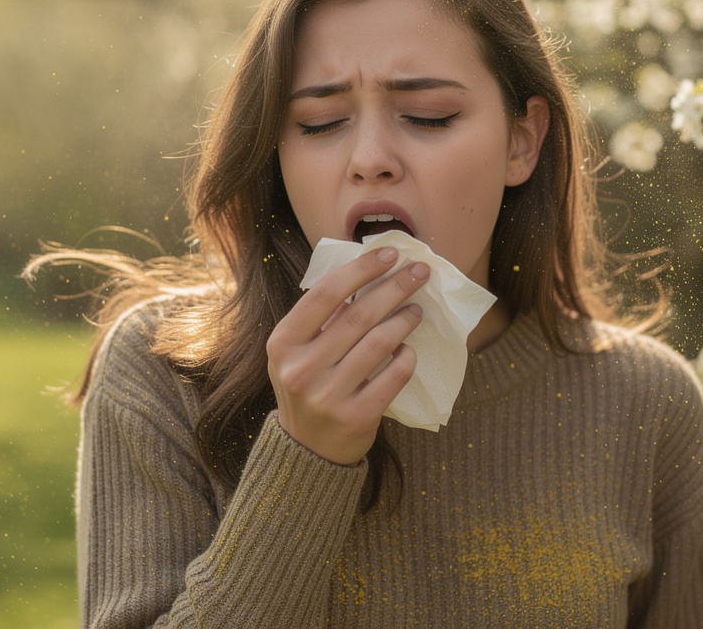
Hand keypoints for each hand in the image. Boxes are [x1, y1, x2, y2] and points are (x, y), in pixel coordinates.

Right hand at [266, 246, 429, 464]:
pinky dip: (407, 357)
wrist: (307, 449)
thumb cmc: (308, 386)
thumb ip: (320, 319)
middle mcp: (301, 368)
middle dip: (394, 287)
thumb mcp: (297, 352)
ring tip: (417, 310)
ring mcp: (328, 395)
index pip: (326, 293)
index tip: (390, 253)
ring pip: (380, 343)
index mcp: (283, 343)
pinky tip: (409, 349)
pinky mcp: (356, 417)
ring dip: (405, 319)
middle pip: (358, 314)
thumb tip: (366, 275)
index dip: (362, 269)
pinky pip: (393, 376)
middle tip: (419, 273)